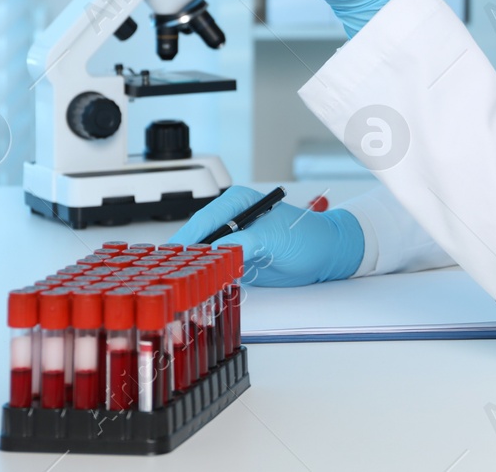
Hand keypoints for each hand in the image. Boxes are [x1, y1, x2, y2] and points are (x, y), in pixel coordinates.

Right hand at [171, 186, 363, 285]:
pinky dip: (205, 281)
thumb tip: (218, 248)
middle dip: (183, 260)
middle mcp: (230, 219)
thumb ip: (247, 241)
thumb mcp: (277, 237)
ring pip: (201, 257)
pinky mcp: (236, 260)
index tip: (170, 259)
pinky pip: (214, 270)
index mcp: (237, 203)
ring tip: (177, 289)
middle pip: (196, 240)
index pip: (203, 221)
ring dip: (191, 273)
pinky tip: (196, 291)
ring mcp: (231, 240)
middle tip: (167, 279)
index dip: (186, 241)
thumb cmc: (309, 237)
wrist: (328, 254)